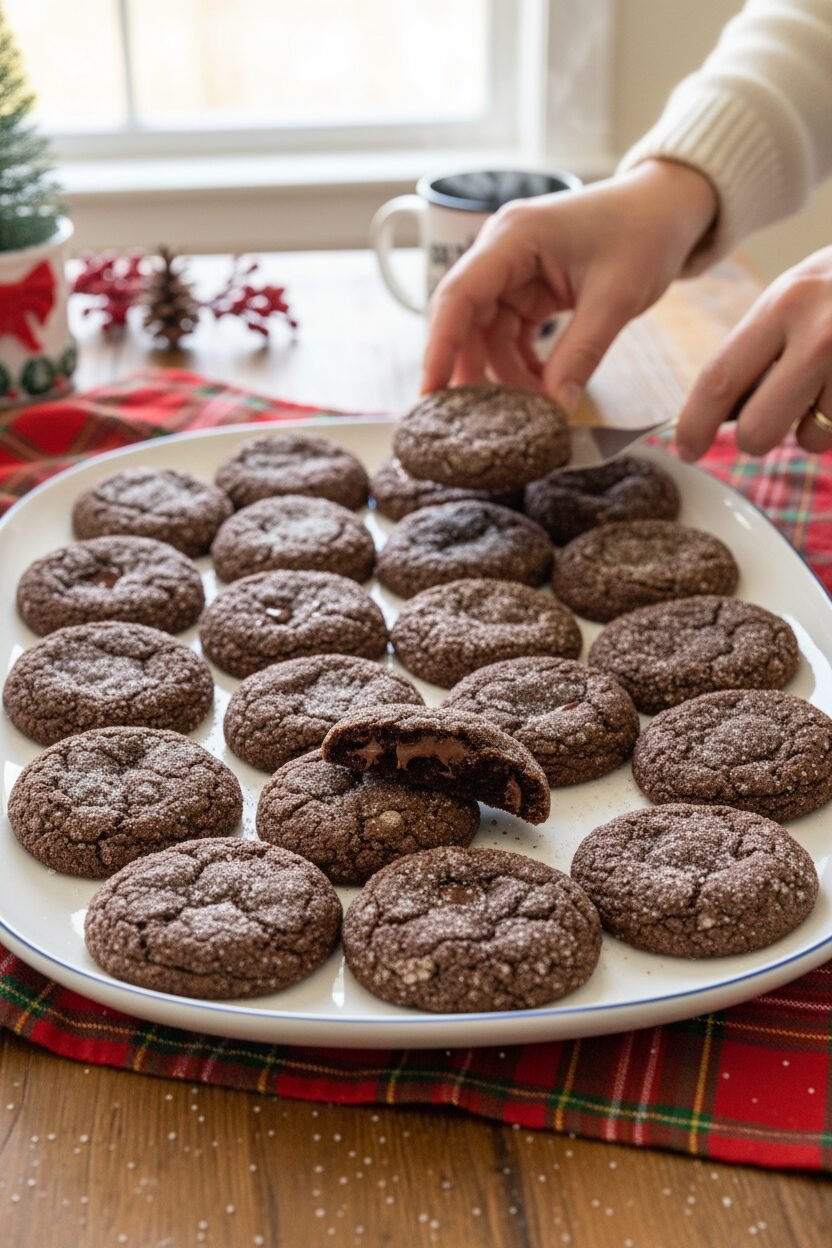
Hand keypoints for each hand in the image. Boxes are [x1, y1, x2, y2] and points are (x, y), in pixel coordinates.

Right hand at [421, 160, 717, 412]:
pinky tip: (543, 390)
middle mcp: (502, 252)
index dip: (439, 348)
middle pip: (466, 321)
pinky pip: (512, 336)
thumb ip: (581, 354)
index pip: (457, 297)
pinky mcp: (530, 290)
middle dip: (474, 372)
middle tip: (479, 422)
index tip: (430, 395)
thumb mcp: (616, 298)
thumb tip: (555, 409)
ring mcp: (514, 272)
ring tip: (530, 410)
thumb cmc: (645, 231)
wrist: (671, 207)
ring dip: (505, 374)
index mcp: (513, 238)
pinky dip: (523, 365)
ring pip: (489, 336)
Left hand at [675, 245, 831, 458]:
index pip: (720, 377)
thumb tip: (718, 413)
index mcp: (787, 303)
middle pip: (758, 430)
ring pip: (811, 440)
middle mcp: (822, 334)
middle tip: (771, 419)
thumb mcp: (799, 295)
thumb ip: (760, 346)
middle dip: (757, 438)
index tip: (685, 447)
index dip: (694, 423)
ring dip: (815, 428)